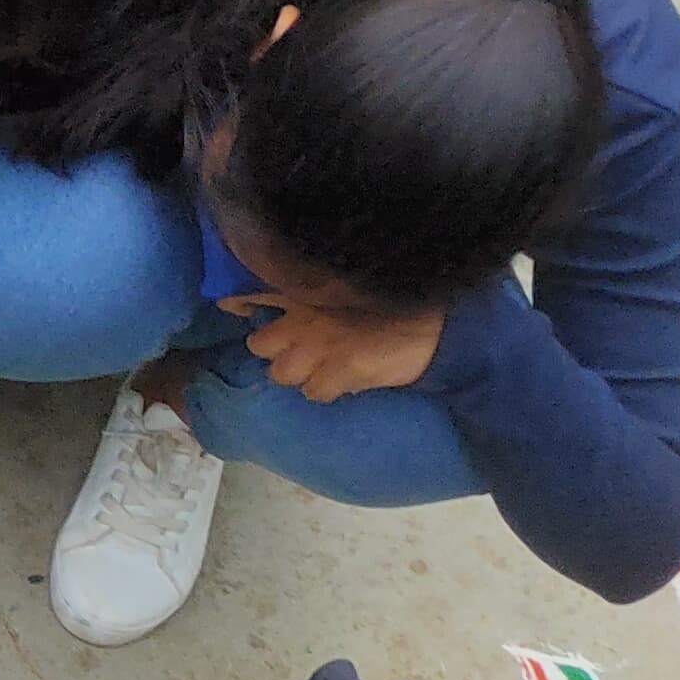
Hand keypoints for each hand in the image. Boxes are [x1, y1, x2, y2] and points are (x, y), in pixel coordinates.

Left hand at [223, 296, 442, 402]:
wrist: (441, 322)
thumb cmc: (400, 302)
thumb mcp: (352, 286)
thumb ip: (319, 290)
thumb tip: (286, 302)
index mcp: (309, 288)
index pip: (252, 293)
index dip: (240, 302)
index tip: (238, 307)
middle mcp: (306, 316)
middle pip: (260, 345)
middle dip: (277, 350)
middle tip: (302, 349)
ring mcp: (320, 346)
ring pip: (283, 374)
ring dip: (301, 374)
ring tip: (326, 367)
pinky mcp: (341, 371)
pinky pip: (315, 392)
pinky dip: (327, 389)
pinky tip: (346, 380)